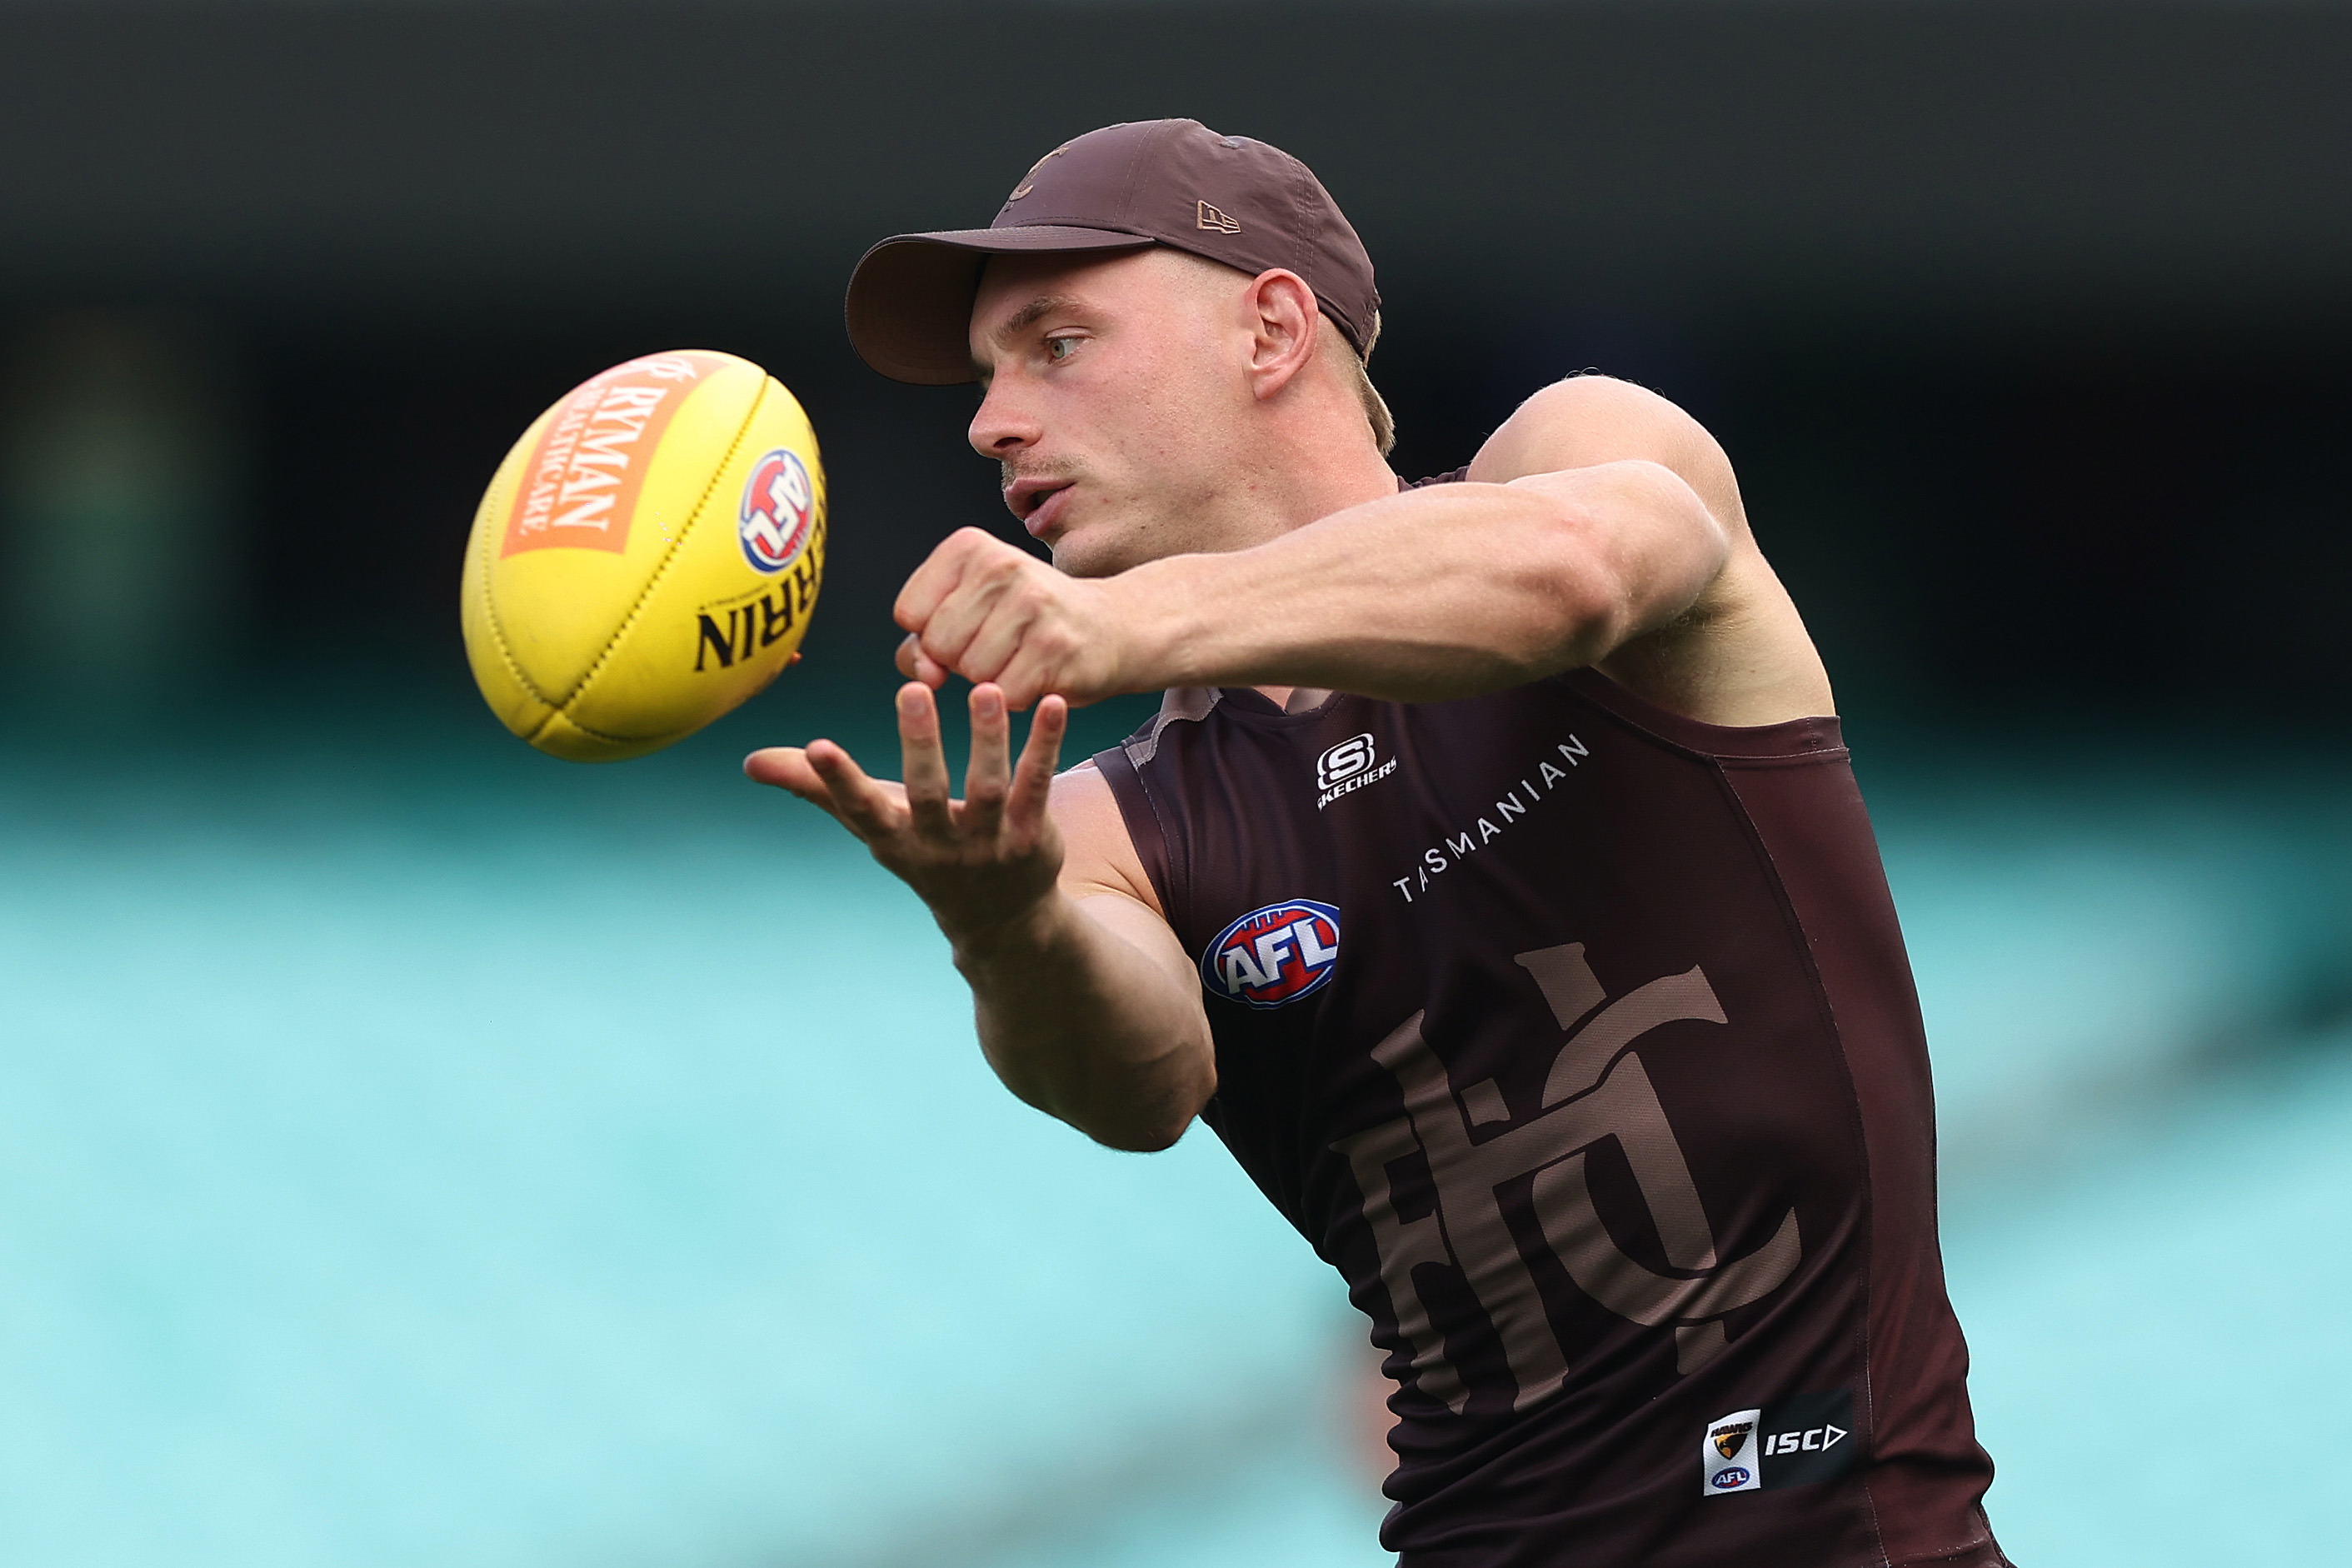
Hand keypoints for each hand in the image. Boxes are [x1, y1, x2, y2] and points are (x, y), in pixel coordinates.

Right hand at [744, 681, 1068, 943]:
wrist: (1000, 920)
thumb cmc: (924, 852)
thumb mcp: (872, 825)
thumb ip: (816, 789)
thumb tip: (751, 763)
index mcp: (894, 839)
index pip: (861, 809)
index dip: (837, 781)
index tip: (816, 746)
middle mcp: (939, 845)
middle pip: (928, 793)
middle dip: (919, 744)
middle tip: (911, 691)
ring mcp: (989, 844)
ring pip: (988, 787)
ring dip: (987, 739)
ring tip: (985, 689)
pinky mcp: (1033, 836)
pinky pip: (1038, 785)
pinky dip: (1044, 745)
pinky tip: (1054, 704)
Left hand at [893, 528, 1131, 707]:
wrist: (1112, 628)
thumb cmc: (1029, 622)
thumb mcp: (969, 612)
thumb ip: (923, 642)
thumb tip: (927, 675)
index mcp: (968, 547)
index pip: (908, 613)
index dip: (933, 635)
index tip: (971, 623)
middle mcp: (1000, 565)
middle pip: (938, 645)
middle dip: (962, 660)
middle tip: (1002, 643)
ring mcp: (1031, 603)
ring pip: (971, 673)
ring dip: (992, 680)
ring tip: (1022, 656)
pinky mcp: (1056, 646)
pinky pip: (1006, 694)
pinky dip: (1019, 696)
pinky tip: (1041, 672)